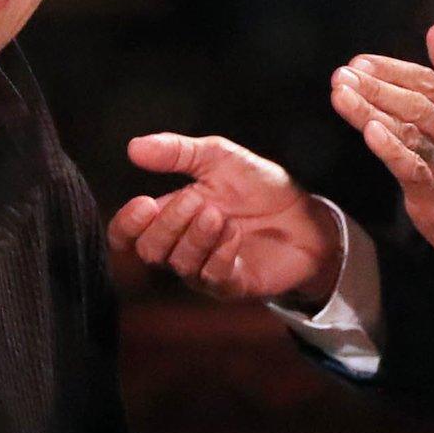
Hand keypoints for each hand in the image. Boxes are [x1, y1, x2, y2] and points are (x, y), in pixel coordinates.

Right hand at [110, 134, 341, 307]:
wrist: (306, 214)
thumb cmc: (259, 187)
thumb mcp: (220, 158)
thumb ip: (178, 152)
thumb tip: (134, 147)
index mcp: (171, 216)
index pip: (128, 234)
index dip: (127, 225)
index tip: (144, 203)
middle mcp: (182, 247)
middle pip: (150, 250)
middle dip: (168, 225)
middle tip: (195, 201)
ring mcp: (206, 269)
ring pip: (180, 264)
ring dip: (196, 237)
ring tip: (219, 214)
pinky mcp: (233, 285)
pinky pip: (213, 279)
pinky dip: (220, 254)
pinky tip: (235, 233)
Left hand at [331, 23, 433, 267]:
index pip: (428, 81)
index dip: (392, 69)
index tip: (361, 62)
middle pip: (415, 102)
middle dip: (375, 86)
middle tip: (343, 75)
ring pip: (408, 129)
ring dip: (370, 110)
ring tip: (341, 94)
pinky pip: (410, 166)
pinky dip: (389, 147)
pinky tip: (369, 130)